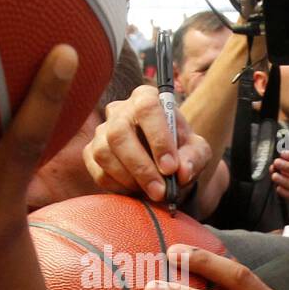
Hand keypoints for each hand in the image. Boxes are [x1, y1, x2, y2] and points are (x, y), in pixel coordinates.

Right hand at [83, 84, 211, 199]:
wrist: (162, 164)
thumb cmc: (180, 151)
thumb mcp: (197, 152)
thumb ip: (194, 158)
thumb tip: (181, 171)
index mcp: (147, 98)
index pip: (147, 107)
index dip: (158, 138)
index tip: (171, 167)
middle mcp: (120, 110)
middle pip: (119, 132)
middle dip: (140, 167)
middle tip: (160, 191)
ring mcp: (102, 131)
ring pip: (104, 153)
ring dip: (129, 179)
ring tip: (151, 191)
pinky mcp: (91, 153)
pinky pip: (98, 172)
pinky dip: (118, 187)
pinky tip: (136, 190)